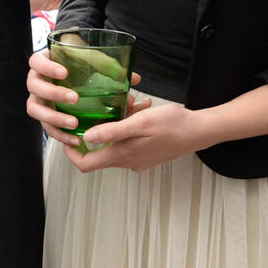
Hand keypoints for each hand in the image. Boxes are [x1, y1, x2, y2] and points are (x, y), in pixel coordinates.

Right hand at [25, 50, 148, 144]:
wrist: (72, 76)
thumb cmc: (78, 64)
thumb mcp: (90, 59)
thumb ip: (108, 66)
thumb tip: (134, 78)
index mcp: (43, 63)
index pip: (37, 62)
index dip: (47, 67)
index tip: (64, 73)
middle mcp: (36, 81)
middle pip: (34, 87)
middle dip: (53, 94)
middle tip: (75, 99)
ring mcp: (38, 100)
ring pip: (35, 110)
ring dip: (54, 117)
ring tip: (75, 124)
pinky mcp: (45, 116)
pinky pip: (47, 127)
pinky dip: (60, 134)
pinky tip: (75, 139)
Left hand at [58, 101, 206, 173]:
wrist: (201, 131)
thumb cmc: (173, 124)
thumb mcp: (140, 123)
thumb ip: (113, 131)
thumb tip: (87, 138)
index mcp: (122, 155)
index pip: (86, 164)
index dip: (71, 152)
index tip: (66, 135)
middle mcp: (128, 161)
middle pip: (99, 151)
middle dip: (96, 128)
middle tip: (101, 108)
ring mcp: (138, 159)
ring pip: (115, 142)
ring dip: (116, 123)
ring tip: (129, 103)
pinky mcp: (146, 153)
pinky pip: (129, 140)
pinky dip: (129, 125)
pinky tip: (140, 108)